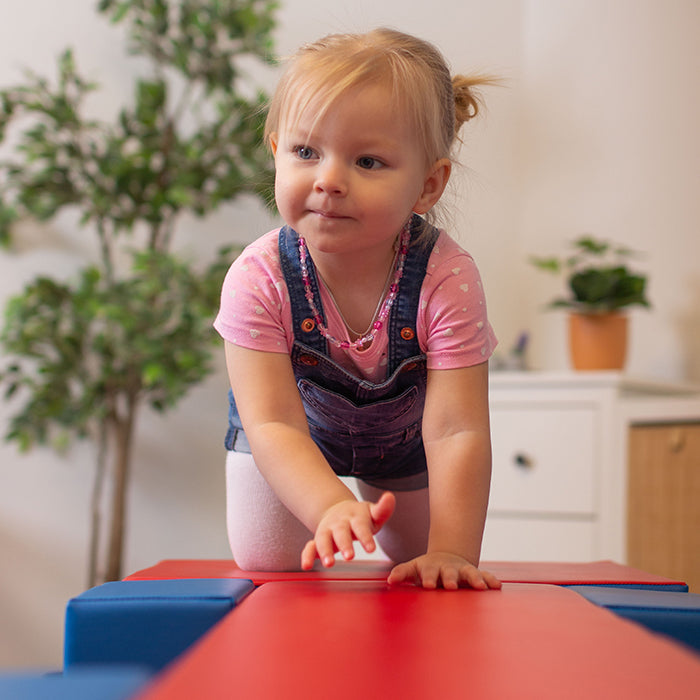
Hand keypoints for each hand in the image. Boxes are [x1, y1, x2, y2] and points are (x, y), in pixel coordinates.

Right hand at [301, 491, 395, 568]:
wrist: (338, 511)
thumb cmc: (360, 517)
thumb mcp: (373, 513)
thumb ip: (383, 509)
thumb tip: (390, 497)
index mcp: (355, 516)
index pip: (360, 526)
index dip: (365, 537)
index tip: (371, 549)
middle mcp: (339, 522)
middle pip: (341, 532)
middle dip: (344, 544)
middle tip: (350, 557)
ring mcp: (327, 530)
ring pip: (323, 539)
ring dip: (325, 551)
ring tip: (329, 563)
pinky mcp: (318, 539)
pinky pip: (310, 546)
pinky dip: (307, 555)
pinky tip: (306, 565)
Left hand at [387, 552, 501, 589]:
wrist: (446, 558)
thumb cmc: (427, 569)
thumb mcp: (414, 569)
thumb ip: (402, 573)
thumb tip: (390, 580)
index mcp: (432, 568)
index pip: (429, 572)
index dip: (428, 578)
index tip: (428, 585)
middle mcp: (449, 568)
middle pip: (450, 573)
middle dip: (450, 579)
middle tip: (451, 586)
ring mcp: (463, 571)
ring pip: (470, 573)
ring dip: (474, 579)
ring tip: (480, 587)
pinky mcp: (476, 574)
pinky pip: (485, 576)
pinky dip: (490, 580)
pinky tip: (497, 586)